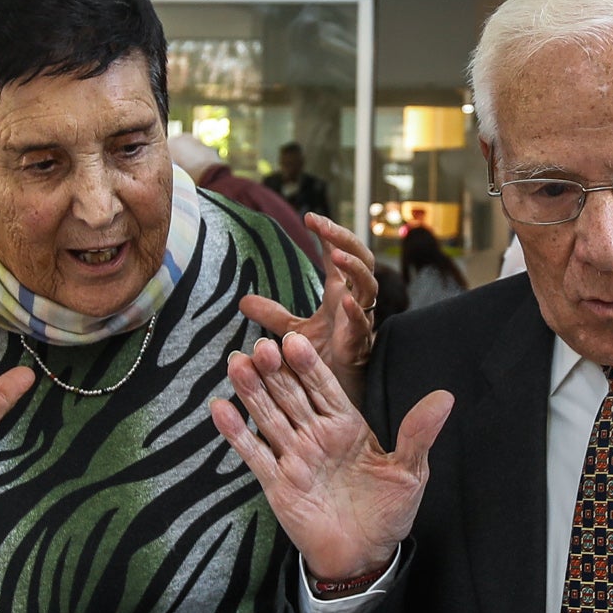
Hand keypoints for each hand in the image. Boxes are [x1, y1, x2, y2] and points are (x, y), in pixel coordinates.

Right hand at [209, 330, 454, 584]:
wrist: (365, 555)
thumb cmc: (389, 511)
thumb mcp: (409, 471)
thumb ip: (417, 434)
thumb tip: (445, 397)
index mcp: (347, 425)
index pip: (325, 386)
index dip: (309, 365)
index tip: (295, 340)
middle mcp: (316, 435)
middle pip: (291, 395)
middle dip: (276, 370)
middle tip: (260, 346)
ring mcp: (294, 457)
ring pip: (269, 417)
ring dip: (252, 391)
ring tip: (237, 363)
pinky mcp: (277, 483)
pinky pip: (254, 454)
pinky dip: (236, 433)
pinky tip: (219, 408)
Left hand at [239, 216, 379, 393]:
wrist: (331, 395)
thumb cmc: (319, 360)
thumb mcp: (291, 332)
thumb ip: (272, 314)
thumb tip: (242, 300)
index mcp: (339, 292)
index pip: (339, 253)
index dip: (329, 234)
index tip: (309, 216)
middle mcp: (353, 301)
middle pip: (360, 258)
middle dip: (344, 238)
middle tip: (321, 224)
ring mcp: (359, 321)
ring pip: (369, 285)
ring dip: (356, 268)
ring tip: (337, 255)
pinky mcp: (360, 345)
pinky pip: (364, 324)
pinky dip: (356, 311)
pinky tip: (347, 301)